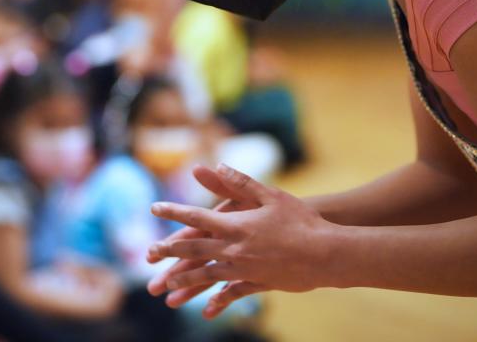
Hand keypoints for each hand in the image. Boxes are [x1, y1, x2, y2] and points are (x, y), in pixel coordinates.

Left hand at [149, 164, 338, 318]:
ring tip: (166, 285)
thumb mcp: (270, 195)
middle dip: (168, 251)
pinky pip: (232, 294)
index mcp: (234, 224)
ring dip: (184, 279)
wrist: (327, 252)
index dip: (173, 212)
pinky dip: (218, 301)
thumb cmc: (301, 219)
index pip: (195, 216)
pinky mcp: (258, 283)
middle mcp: (233, 248)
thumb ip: (239, 182)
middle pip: (193, 249)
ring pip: (206, 275)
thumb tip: (215, 164)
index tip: (154, 208)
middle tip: (149, 254)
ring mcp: (244, 268)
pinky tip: (207, 310)